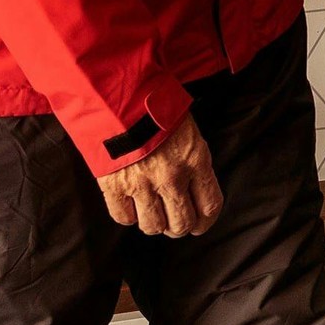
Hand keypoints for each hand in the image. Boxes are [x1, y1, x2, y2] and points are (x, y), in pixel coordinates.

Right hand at [94, 116, 222, 238]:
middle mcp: (172, 177)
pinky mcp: (114, 186)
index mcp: (195, 160)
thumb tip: (194, 192)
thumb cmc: (157, 109)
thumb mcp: (189, 133)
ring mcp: (142, 184)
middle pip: (181, 223)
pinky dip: (128, 216)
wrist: (120, 97)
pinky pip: (123, 217)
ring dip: (154, 224)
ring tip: (152, 214)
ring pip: (153, 226)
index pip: (210, 205)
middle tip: (174, 222)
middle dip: (179, 227)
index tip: (200, 225)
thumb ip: (194, 163)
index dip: (205, 222)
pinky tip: (130, 205)